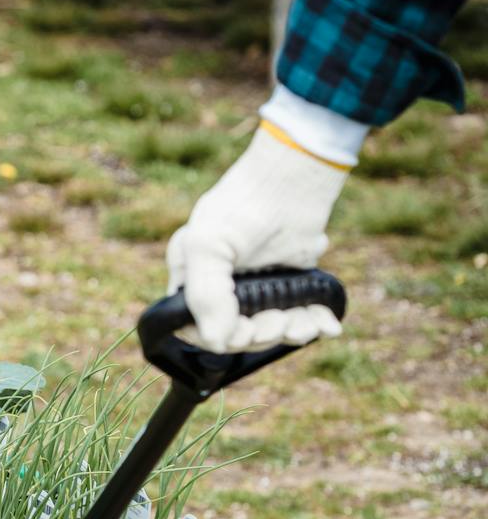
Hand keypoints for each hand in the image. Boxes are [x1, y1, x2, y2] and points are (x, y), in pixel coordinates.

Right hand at [165, 128, 347, 352]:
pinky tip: (327, 325)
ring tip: (305, 323)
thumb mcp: (208, 246)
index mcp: (191, 276)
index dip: (218, 337)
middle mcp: (221, 284)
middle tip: (278, 321)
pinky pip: (300, 312)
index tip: (242, 332)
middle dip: (259, 334)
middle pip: (235, 332)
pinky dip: (314, 323)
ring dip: (290, 331)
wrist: (297, 176)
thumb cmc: (243, 204)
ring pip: (270, 326)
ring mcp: (257, 284)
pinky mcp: (290, 280)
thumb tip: (217, 342)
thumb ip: (206, 296)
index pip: (194, 326)